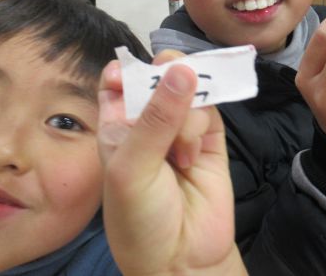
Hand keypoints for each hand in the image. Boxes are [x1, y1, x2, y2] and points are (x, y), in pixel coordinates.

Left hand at [97, 51, 245, 275]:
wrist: (181, 259)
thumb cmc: (138, 217)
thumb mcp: (132, 166)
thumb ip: (155, 117)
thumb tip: (182, 68)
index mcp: (116, 125)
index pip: (118, 82)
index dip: (125, 70)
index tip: (131, 73)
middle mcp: (147, 122)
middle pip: (157, 77)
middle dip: (164, 77)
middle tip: (172, 79)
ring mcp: (179, 128)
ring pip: (187, 90)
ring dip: (185, 114)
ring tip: (180, 152)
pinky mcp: (208, 137)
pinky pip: (209, 109)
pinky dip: (200, 126)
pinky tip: (191, 155)